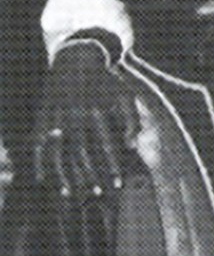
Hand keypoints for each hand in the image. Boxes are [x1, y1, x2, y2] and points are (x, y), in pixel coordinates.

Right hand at [33, 43, 137, 198]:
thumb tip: (132, 146)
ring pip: (58, 153)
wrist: (77, 60)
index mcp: (96, 112)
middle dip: (89, 176)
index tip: (119, 183)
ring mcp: (55, 118)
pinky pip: (38, 146)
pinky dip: (40, 163)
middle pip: (81, 154)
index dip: (112, 166)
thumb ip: (132, 120)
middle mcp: (74, 117)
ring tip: (70, 194)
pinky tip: (44, 179)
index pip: (106, 146)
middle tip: (97, 194)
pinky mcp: (42, 119)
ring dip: (64, 175)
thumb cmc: (106, 83)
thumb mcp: (125, 96)